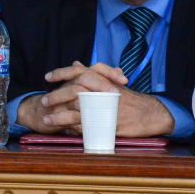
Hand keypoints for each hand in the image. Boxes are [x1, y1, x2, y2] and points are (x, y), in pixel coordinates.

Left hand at [17, 60, 173, 137]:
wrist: (151, 113)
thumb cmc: (129, 98)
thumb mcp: (112, 82)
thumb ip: (93, 73)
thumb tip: (75, 64)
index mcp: (103, 79)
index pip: (79, 71)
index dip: (61, 73)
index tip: (47, 77)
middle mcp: (103, 91)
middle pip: (75, 91)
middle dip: (56, 96)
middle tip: (43, 101)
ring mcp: (106, 108)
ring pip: (77, 110)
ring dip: (59, 115)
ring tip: (46, 119)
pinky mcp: (108, 124)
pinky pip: (86, 126)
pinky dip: (73, 128)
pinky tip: (62, 129)